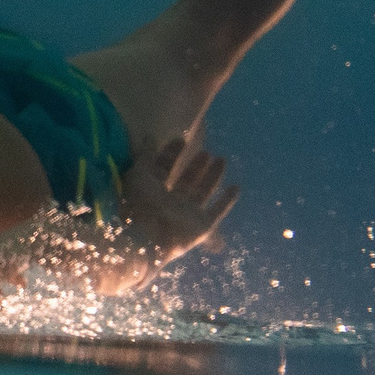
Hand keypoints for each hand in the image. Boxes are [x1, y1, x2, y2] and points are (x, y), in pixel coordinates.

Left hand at [118, 134, 238, 266]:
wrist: (146, 239)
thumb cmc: (138, 205)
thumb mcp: (138, 175)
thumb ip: (146, 156)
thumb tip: (150, 135)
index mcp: (151, 190)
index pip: (163, 168)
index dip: (171, 154)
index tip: (180, 139)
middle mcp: (170, 202)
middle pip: (186, 180)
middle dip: (195, 165)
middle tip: (205, 151)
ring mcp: (186, 214)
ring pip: (203, 191)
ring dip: (212, 176)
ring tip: (221, 159)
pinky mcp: (201, 227)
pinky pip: (217, 211)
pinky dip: (227, 201)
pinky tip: (236, 187)